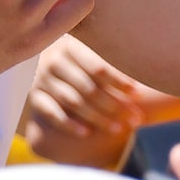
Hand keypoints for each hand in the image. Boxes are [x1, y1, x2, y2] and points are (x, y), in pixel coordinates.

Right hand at [19, 34, 147, 168]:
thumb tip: (144, 72)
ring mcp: (42, 81)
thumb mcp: (89, 50)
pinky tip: (86, 133)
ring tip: (118, 129)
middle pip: (89, 88)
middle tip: (135, 118)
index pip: (98, 68)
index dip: (119, 82)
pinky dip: (69, 124)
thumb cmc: (76, 58)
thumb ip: (109, 60)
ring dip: (98, 118)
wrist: (40, 60)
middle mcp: (54, 62)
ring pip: (74, 102)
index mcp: (71, 46)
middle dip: (115, 105)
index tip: (137, 94)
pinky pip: (52, 114)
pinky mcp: (34, 98)